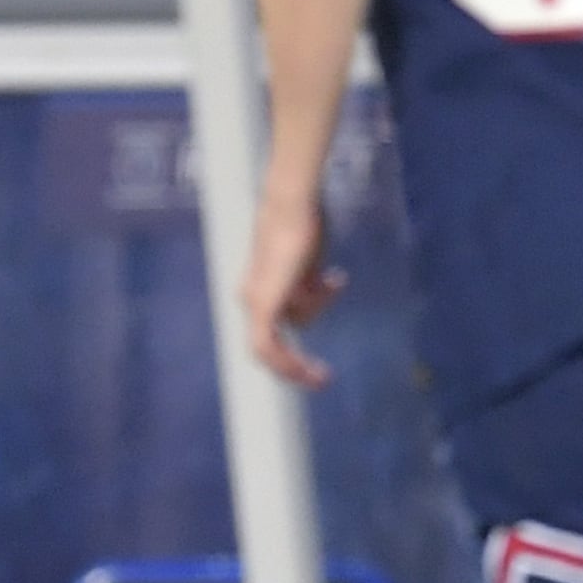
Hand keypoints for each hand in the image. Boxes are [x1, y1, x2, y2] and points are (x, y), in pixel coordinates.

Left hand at [239, 193, 344, 390]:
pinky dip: (286, 363)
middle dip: (295, 365)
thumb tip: (326, 288)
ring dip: (314, 315)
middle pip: (273, 344)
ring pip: (277, 343)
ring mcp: (253, 303)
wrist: (295, 205)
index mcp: (259, 289)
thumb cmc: (304, 225)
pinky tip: (309, 372)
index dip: (291, 353)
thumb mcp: (310, 262)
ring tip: (331, 281)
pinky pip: (268, 347)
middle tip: (324, 377)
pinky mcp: (261, 304)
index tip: (319, 366)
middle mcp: (250, 298)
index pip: (273, 332)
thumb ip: (310, 283)